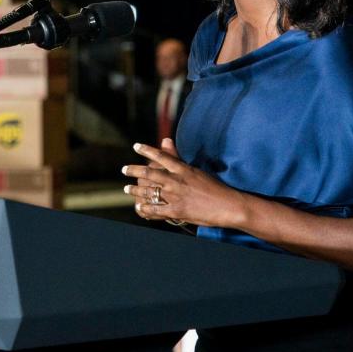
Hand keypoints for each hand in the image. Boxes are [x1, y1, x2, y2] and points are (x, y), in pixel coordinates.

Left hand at [122, 140, 250, 227]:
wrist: (228, 205)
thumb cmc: (215, 187)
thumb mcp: (196, 169)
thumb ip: (178, 157)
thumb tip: (166, 140)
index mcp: (182, 169)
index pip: (160, 156)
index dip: (146, 150)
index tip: (136, 146)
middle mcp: (176, 181)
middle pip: (149, 173)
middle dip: (133, 171)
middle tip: (124, 170)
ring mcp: (175, 196)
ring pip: (148, 192)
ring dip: (135, 191)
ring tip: (127, 189)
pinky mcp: (177, 211)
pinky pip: (155, 210)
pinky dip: (145, 209)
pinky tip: (139, 208)